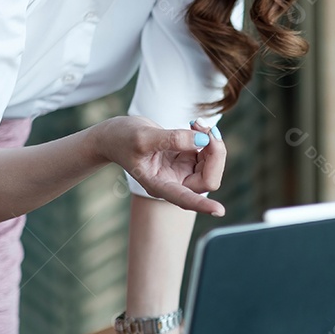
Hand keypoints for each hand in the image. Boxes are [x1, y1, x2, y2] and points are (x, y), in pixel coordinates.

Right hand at [92, 116, 226, 215]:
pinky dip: (206, 137)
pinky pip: (208, 152)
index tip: (220, 211)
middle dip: (215, 154)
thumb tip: (203, 141)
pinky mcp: (186, 159)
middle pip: (208, 178)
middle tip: (206, 129)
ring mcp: (182, 171)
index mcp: (160, 186)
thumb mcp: (144, 137)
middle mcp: (174, 182)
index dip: (203, 205)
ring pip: (212, 165)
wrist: (114, 135)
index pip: (186, 199)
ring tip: (197, 123)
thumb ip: (173, 139)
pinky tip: (194, 124)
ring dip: (212, 143)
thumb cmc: (122, 138)